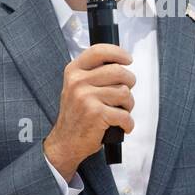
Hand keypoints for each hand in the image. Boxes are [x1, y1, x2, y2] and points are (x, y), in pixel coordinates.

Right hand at [43, 43, 134, 179]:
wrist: (65, 142)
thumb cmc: (76, 115)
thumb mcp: (76, 88)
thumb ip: (93, 73)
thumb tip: (120, 63)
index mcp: (73, 71)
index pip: (99, 51)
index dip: (118, 53)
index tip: (128, 59)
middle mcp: (78, 82)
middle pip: (118, 71)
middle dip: (129, 83)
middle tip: (125, 94)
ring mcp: (86, 97)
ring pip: (124, 92)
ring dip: (128, 105)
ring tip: (120, 112)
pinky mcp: (96, 114)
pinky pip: (125, 114)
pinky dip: (128, 123)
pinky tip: (122, 126)